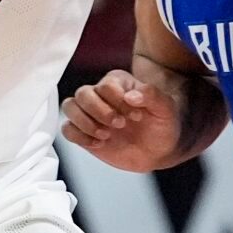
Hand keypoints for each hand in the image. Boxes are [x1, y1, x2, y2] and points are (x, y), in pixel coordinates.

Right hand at [61, 69, 180, 173]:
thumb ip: (152, 95)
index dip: (118, 102)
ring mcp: (90, 113)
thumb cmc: (163, 124)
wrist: (160, 150)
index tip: (137, 117)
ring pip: (69, 107)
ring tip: (106, 136)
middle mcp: (100, 94)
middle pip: (83, 94)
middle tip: (120, 126)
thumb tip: (130, 96)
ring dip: (86, 123)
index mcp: (119, 82)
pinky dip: (79, 137)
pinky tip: (99, 144)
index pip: (106, 85)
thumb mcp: (166, 108)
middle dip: (100, 112)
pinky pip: (67, 129)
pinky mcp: (84, 131)